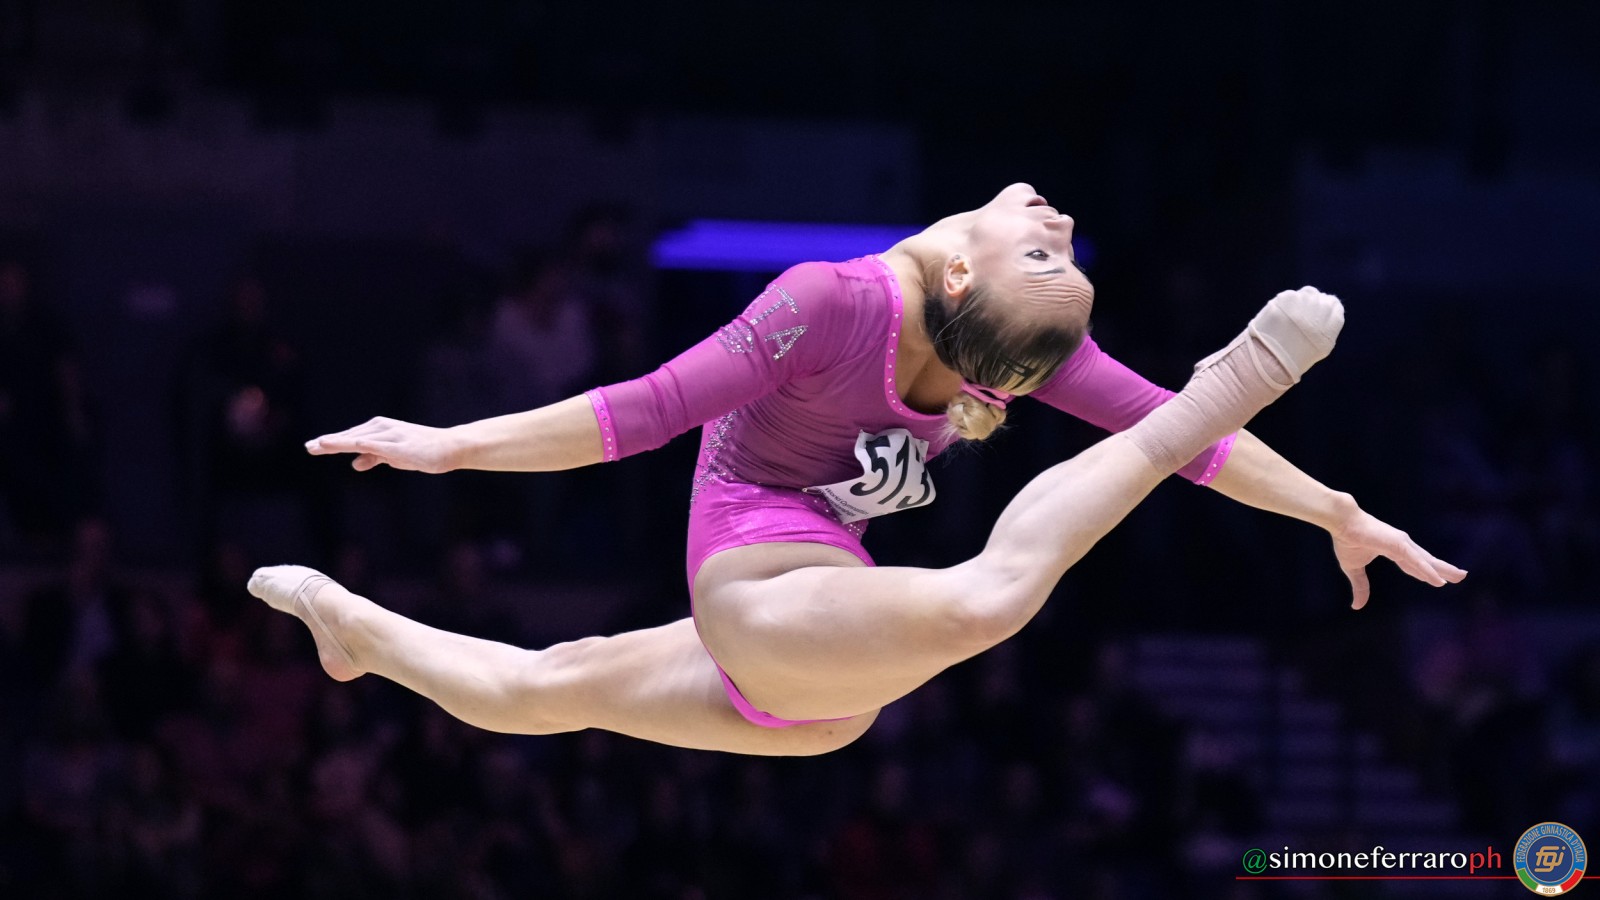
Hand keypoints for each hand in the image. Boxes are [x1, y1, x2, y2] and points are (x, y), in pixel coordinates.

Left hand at [306, 417, 457, 473]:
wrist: (450, 447)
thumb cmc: (422, 451)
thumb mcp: (394, 456)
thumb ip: (374, 457)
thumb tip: (354, 463)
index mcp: (379, 431)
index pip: (350, 437)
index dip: (331, 442)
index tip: (312, 447)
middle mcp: (382, 429)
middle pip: (350, 436)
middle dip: (329, 442)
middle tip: (308, 447)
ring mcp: (392, 436)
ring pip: (360, 439)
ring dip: (341, 441)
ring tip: (322, 444)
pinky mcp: (402, 445)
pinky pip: (380, 444)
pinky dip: (366, 443)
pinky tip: (354, 443)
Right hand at [1329, 508, 1466, 609]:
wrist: (1342, 523)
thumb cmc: (1346, 539)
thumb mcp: (1354, 568)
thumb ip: (1360, 586)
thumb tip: (1357, 606)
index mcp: (1393, 548)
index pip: (1414, 564)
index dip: (1426, 572)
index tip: (1439, 579)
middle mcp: (1402, 545)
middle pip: (1427, 561)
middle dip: (1444, 569)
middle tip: (1461, 576)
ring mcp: (1402, 544)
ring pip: (1427, 561)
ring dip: (1444, 570)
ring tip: (1461, 576)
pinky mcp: (1399, 545)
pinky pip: (1417, 562)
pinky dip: (1428, 572)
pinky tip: (1440, 581)